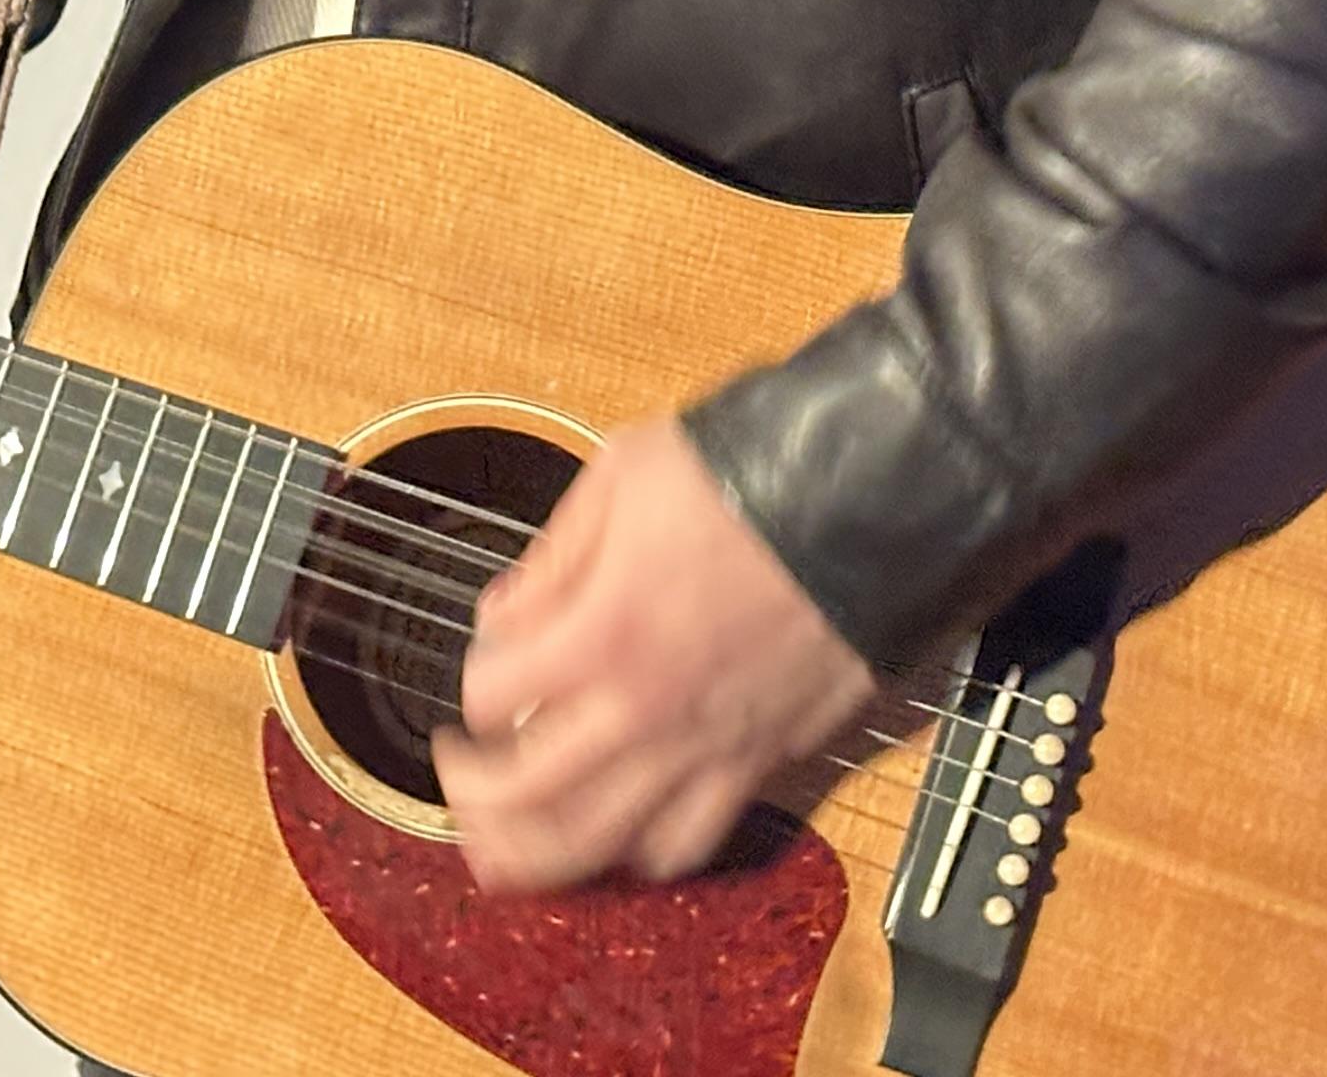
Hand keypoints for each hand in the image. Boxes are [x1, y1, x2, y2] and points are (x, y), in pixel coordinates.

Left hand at [434, 417, 882, 891]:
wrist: (868, 499)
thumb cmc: (746, 475)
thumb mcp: (620, 474)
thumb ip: (552, 557)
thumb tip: (506, 615)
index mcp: (602, 629)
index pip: (491, 694)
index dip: (474, 676)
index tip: (490, 653)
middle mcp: (644, 708)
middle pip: (525, 795)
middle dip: (471, 791)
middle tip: (458, 771)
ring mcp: (704, 746)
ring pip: (597, 844)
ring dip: (534, 852)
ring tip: (504, 840)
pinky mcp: (759, 762)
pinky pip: (686, 842)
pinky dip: (639, 850)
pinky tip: (617, 826)